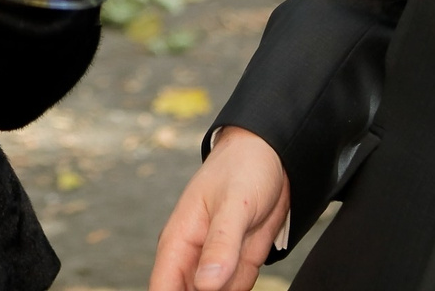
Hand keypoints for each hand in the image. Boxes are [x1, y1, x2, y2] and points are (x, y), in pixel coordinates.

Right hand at [150, 126, 291, 290]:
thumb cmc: (244, 169)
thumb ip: (221, 244)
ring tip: (243, 246)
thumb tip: (205, 286)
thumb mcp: (235, 204)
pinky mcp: (236, 265)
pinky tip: (250, 249)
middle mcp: (192, 256)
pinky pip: (237, 288)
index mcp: (178, 240)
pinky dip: (244, 281)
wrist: (272, 156)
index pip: (162, 288)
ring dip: (232, 284)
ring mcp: (215, 262)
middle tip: (230, 263)